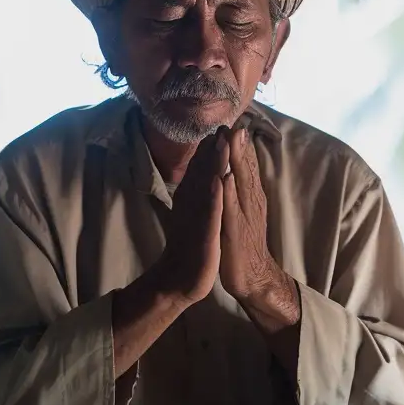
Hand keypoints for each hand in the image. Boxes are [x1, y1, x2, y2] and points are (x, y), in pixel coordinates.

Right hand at [150, 126, 225, 304]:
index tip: (219, 127)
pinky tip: (219, 181)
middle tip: (220, 124)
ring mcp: (199, 219)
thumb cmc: (192, 245)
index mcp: (194, 200)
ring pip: (206, 187)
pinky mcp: (205, 234)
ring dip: (213, 164)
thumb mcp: (197, 215)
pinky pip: (210, 212)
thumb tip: (201, 175)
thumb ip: (196, 194)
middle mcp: (193, 206)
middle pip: (203, 174)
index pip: (202, 171)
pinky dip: (215, 196)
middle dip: (213, 150)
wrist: (182, 280)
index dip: (210, 150)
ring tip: (220, 142)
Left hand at [217, 123, 291, 314]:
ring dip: (235, 161)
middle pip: (244, 169)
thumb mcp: (242, 211)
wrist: (253, 275)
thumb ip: (241, 189)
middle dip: (238, 146)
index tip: (232, 121)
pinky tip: (224, 178)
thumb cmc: (244, 241)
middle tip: (235, 122)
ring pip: (239, 183)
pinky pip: (230, 208)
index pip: (244, 165)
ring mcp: (244, 215)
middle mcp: (250, 201)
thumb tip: (235, 167)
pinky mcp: (236, 230)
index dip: (238, 144)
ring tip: (231, 140)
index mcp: (250, 195)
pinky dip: (228, 192)